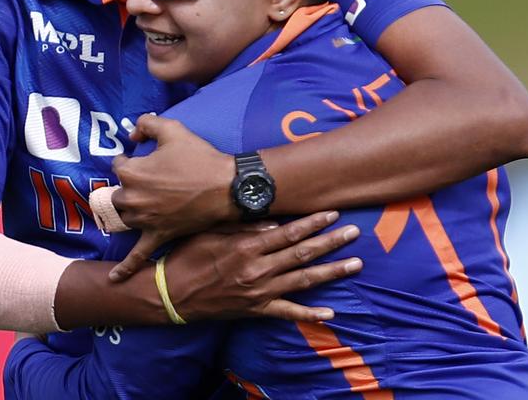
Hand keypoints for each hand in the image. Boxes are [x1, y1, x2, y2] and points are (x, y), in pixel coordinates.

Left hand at [109, 114, 237, 279]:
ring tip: (147, 204)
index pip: (119, 165)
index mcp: (131, 172)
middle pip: (119, 193)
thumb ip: (146, 123)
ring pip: (127, 216)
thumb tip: (132, 134)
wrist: (225, 187)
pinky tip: (114, 280)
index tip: (147, 159)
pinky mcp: (158, 235)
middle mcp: (132, 198)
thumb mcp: (172, 129)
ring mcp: (144, 220)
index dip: (132, 160)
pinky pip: (138, 256)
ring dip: (133, 210)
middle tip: (151, 182)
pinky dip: (126, 268)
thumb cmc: (199, 158)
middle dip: (131, 186)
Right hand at [163, 211, 361, 321]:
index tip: (333, 214)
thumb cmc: (188, 256)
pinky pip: (287, 313)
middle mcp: (258, 269)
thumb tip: (275, 224)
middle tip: (355, 233)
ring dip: (331, 272)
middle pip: (302, 254)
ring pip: (302, 281)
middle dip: (331, 242)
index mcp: (247, 247)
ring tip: (355, 264)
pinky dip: (309, 314)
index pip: (288, 232)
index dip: (313, 223)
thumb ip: (244, 229)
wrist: (171, 295)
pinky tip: (330, 313)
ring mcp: (259, 292)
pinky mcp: (256, 309)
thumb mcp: (211, 233)